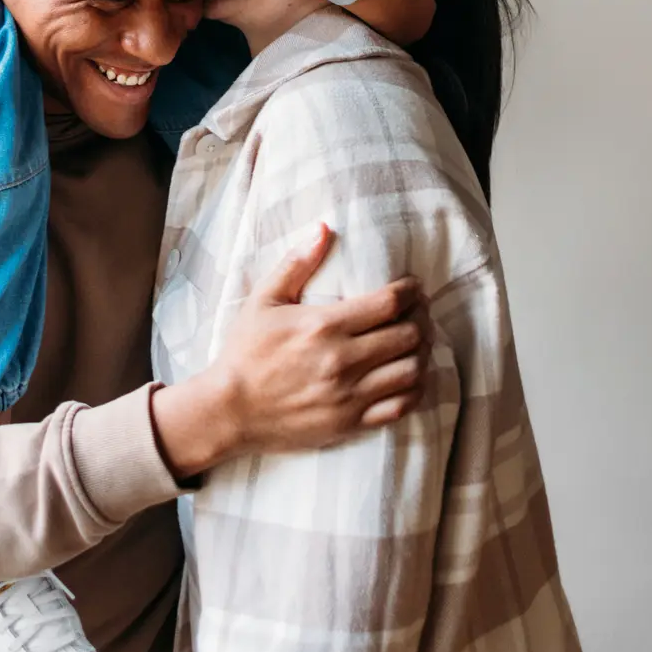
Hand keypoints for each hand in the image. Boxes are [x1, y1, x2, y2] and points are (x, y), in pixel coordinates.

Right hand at [150, 226, 430, 477]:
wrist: (229, 410)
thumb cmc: (245, 352)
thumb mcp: (263, 300)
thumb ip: (296, 263)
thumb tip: (324, 228)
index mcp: (323, 325)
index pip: (389, 303)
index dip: (411, 291)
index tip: (413, 287)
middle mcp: (342, 360)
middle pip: (409, 335)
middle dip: (421, 318)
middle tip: (419, 312)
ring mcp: (349, 395)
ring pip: (412, 371)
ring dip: (423, 352)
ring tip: (418, 342)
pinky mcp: (350, 423)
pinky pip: (401, 407)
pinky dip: (415, 389)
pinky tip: (411, 376)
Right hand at [355, 0, 450, 47]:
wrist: (385, 2)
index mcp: (430, 14)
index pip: (427, 8)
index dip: (419, 1)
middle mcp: (421, 29)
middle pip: (415, 20)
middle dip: (409, 12)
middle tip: (398, 1)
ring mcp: (405, 37)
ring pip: (402, 27)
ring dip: (397, 20)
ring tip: (386, 8)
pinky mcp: (390, 41)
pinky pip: (389, 32)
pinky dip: (386, 26)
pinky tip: (380, 17)